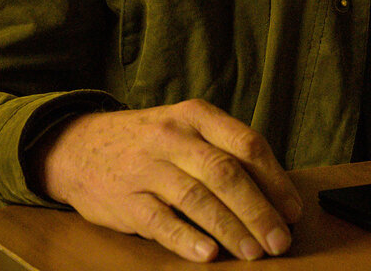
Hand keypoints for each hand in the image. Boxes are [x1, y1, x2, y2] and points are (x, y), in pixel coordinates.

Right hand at [31, 99, 303, 261]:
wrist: (78, 147)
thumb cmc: (147, 143)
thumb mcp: (184, 129)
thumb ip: (223, 151)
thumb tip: (274, 194)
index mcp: (195, 115)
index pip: (246, 144)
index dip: (275, 180)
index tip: (292, 211)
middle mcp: (172, 137)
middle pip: (226, 173)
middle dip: (259, 211)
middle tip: (280, 240)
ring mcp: (147, 167)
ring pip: (197, 197)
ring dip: (231, 228)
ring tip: (253, 253)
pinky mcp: (125, 199)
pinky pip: (160, 221)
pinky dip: (187, 238)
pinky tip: (208, 254)